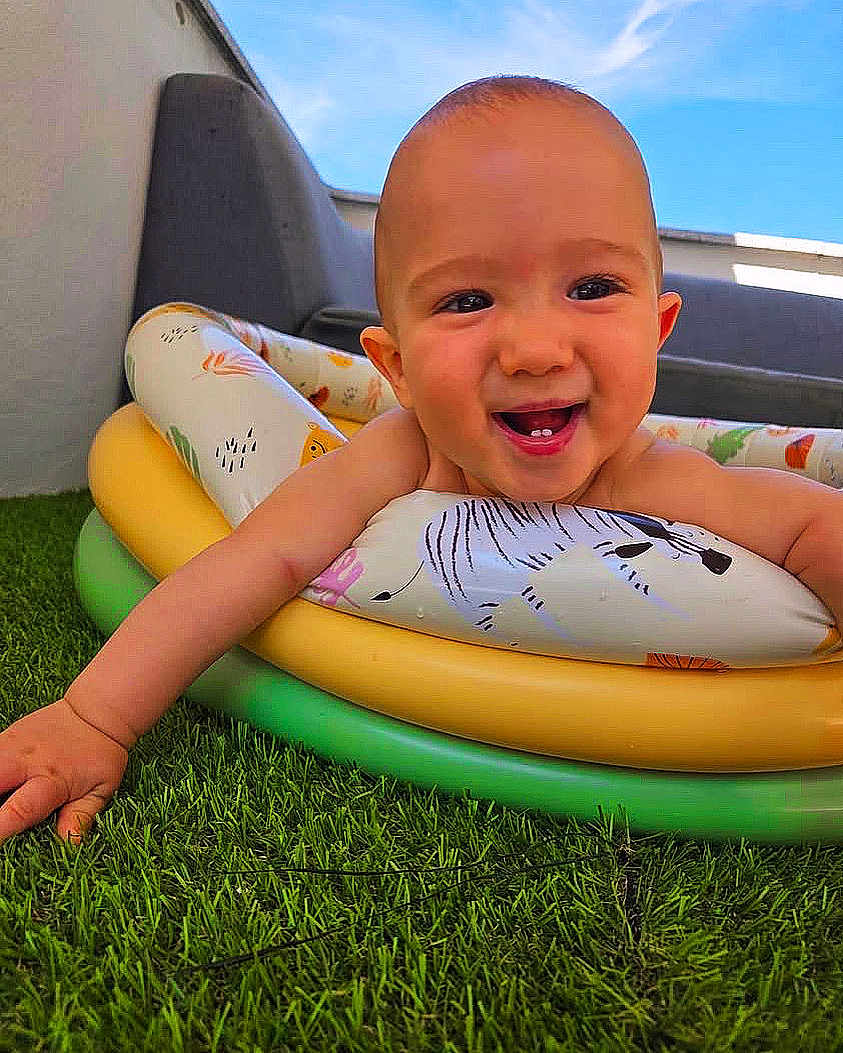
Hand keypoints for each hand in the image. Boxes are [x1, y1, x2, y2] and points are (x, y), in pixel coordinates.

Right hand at [0, 699, 127, 843]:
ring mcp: (11, 745)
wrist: (96, 712)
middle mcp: (25, 762)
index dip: (0, 828)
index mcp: (52, 780)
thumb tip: (71, 844)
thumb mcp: (101, 788)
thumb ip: (81, 815)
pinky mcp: (4, 736)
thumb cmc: (100, 754)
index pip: (22, 809)